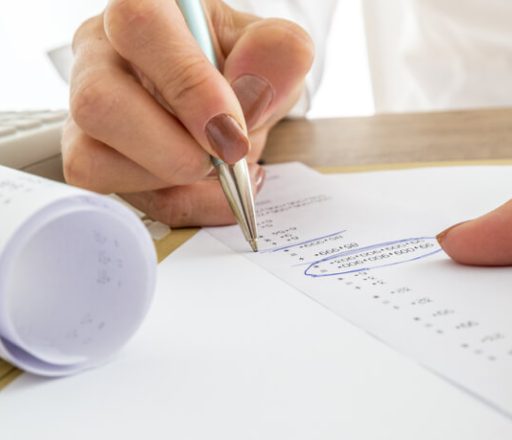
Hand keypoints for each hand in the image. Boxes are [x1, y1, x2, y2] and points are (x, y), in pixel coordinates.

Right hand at [63, 0, 312, 225]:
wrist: (232, 101)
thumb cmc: (240, 65)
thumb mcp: (270, 51)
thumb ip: (277, 53)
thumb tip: (259, 80)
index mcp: (145, 10)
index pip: (140, 28)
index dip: (187, 84)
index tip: (231, 130)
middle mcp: (101, 56)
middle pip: (98, 104)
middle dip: (174, 151)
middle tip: (227, 156)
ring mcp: (89, 112)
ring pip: (95, 161)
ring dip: (175, 181)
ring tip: (222, 166)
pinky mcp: (95, 159)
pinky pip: (123, 198)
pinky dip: (182, 204)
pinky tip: (215, 189)